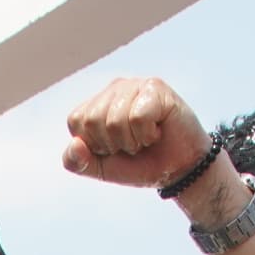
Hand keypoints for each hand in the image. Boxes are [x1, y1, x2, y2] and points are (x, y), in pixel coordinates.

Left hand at [60, 75, 213, 194]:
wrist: (178, 170)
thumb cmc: (140, 164)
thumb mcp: (102, 169)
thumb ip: (77, 162)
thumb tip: (75, 144)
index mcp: (95, 105)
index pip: (77, 122)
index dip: (95, 145)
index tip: (115, 148)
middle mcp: (113, 90)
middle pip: (94, 121)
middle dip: (114, 144)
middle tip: (133, 143)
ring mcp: (134, 85)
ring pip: (115, 120)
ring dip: (133, 141)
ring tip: (146, 137)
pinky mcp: (155, 86)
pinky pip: (138, 117)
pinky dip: (147, 133)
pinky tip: (157, 130)